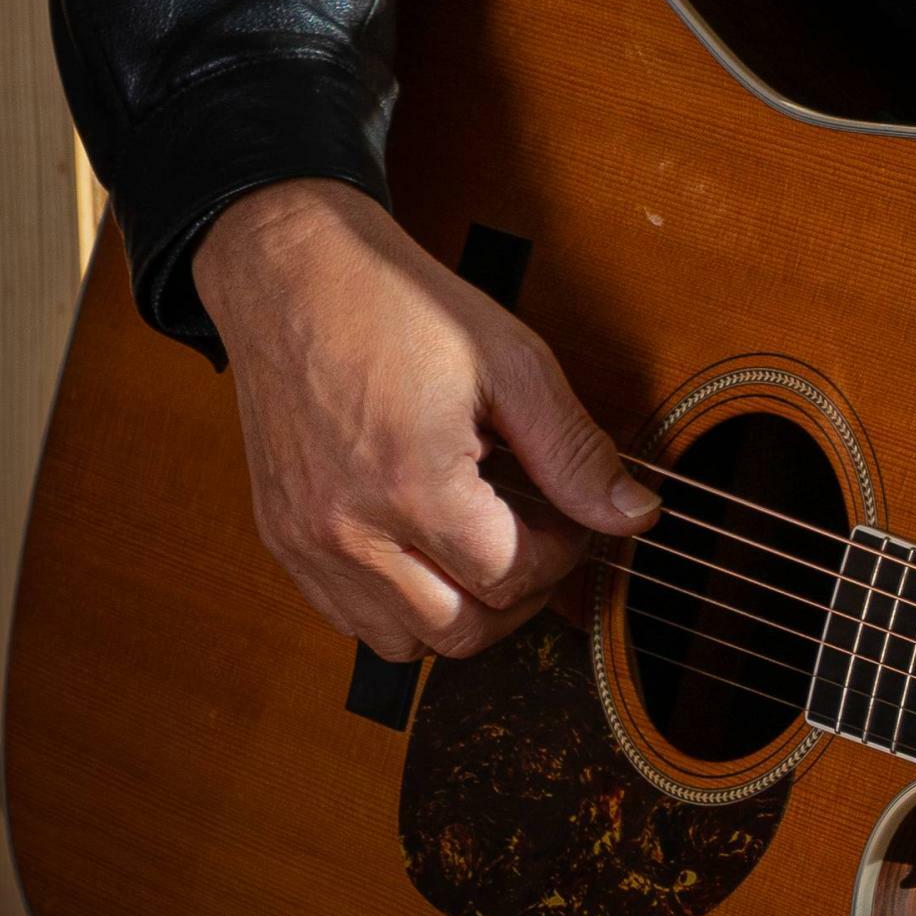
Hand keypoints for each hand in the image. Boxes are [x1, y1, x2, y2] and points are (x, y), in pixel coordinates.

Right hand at [193, 178, 656, 662]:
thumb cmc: (399, 305)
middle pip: (461, 631)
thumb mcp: (511, 363)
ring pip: (402, 641)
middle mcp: (349, 530)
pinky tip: (428, 549)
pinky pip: (346, 618)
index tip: (576, 518)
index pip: (513, 576)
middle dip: (521, 598)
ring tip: (486, 549)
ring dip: (459, 612)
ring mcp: (306, 542)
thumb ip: (576, 452)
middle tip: (543, 543)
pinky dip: (398, 606)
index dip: (565, 553)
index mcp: (413, 484)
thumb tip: (635, 514)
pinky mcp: (280, 538)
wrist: (291, 274)